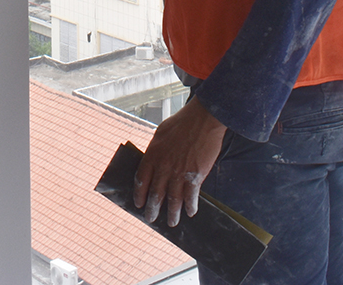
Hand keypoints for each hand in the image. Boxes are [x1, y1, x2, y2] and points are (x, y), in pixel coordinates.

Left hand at [133, 97, 226, 226]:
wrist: (203, 119)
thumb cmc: (182, 122)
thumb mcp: (160, 133)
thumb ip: (155, 151)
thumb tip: (153, 162)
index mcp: (152, 155)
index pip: (141, 180)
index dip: (139, 194)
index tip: (139, 204)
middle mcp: (163, 167)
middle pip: (156, 194)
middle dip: (153, 209)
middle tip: (151, 219)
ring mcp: (179, 173)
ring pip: (173, 199)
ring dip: (172, 213)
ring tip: (172, 222)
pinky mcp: (195, 176)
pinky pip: (191, 196)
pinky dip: (190, 206)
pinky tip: (190, 212)